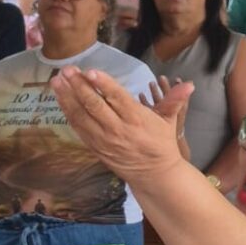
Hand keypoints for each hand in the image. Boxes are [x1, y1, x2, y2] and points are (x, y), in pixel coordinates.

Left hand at [51, 66, 189, 188]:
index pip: (117, 99)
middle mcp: (117, 129)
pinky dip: (68, 112)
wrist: (153, 174)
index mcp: (137, 120)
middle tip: (67, 70)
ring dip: (67, 97)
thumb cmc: (161, 143)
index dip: (103, 84)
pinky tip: (61, 99)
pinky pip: (78, 128)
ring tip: (57, 80)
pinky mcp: (95, 147)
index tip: (90, 72)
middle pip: (94, 106)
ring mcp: (103, 140)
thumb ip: (174, 100)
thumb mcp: (169, 121)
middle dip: (78, 86)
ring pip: (81, 116)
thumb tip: (189, 84)